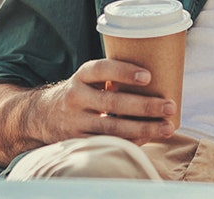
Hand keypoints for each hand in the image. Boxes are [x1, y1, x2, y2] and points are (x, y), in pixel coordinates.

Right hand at [36, 59, 176, 144]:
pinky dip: (129, 142)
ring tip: (167, 127)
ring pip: (111, 128)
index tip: (148, 76)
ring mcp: (74, 122)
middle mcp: (75, 97)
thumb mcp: (89, 78)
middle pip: (112, 103)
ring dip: (143, 129)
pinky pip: (106, 143)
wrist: (42, 115)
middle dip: (145, 106)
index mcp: (81, 76)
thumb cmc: (82, 92)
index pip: (101, 69)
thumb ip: (113, 77)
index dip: (124, 72)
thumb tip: (161, 76)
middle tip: (170, 106)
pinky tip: (148, 139)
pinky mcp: (76, 141)